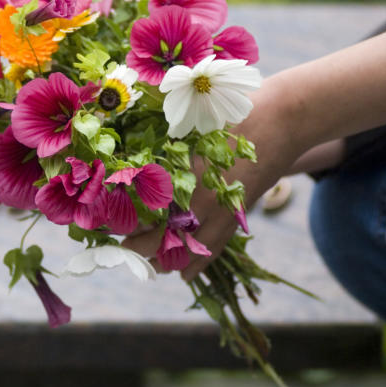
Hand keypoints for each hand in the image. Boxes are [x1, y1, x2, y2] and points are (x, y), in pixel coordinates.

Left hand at [123, 30, 385, 280]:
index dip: (120, 216)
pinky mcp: (238, 216)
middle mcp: (197, 195)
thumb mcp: (188, 122)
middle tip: (120, 247)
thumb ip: (162, 141)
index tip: (104, 221)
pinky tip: (181, 274)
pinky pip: (213, 248)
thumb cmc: (228, 113)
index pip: (140, 205)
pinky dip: (196, 263)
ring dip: (163, 257)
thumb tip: (127, 149)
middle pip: (157, 233)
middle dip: (136, 244)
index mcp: (179, 170)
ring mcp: (219, 209)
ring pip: (184, 248)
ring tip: (145, 261)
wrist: (281, 117)